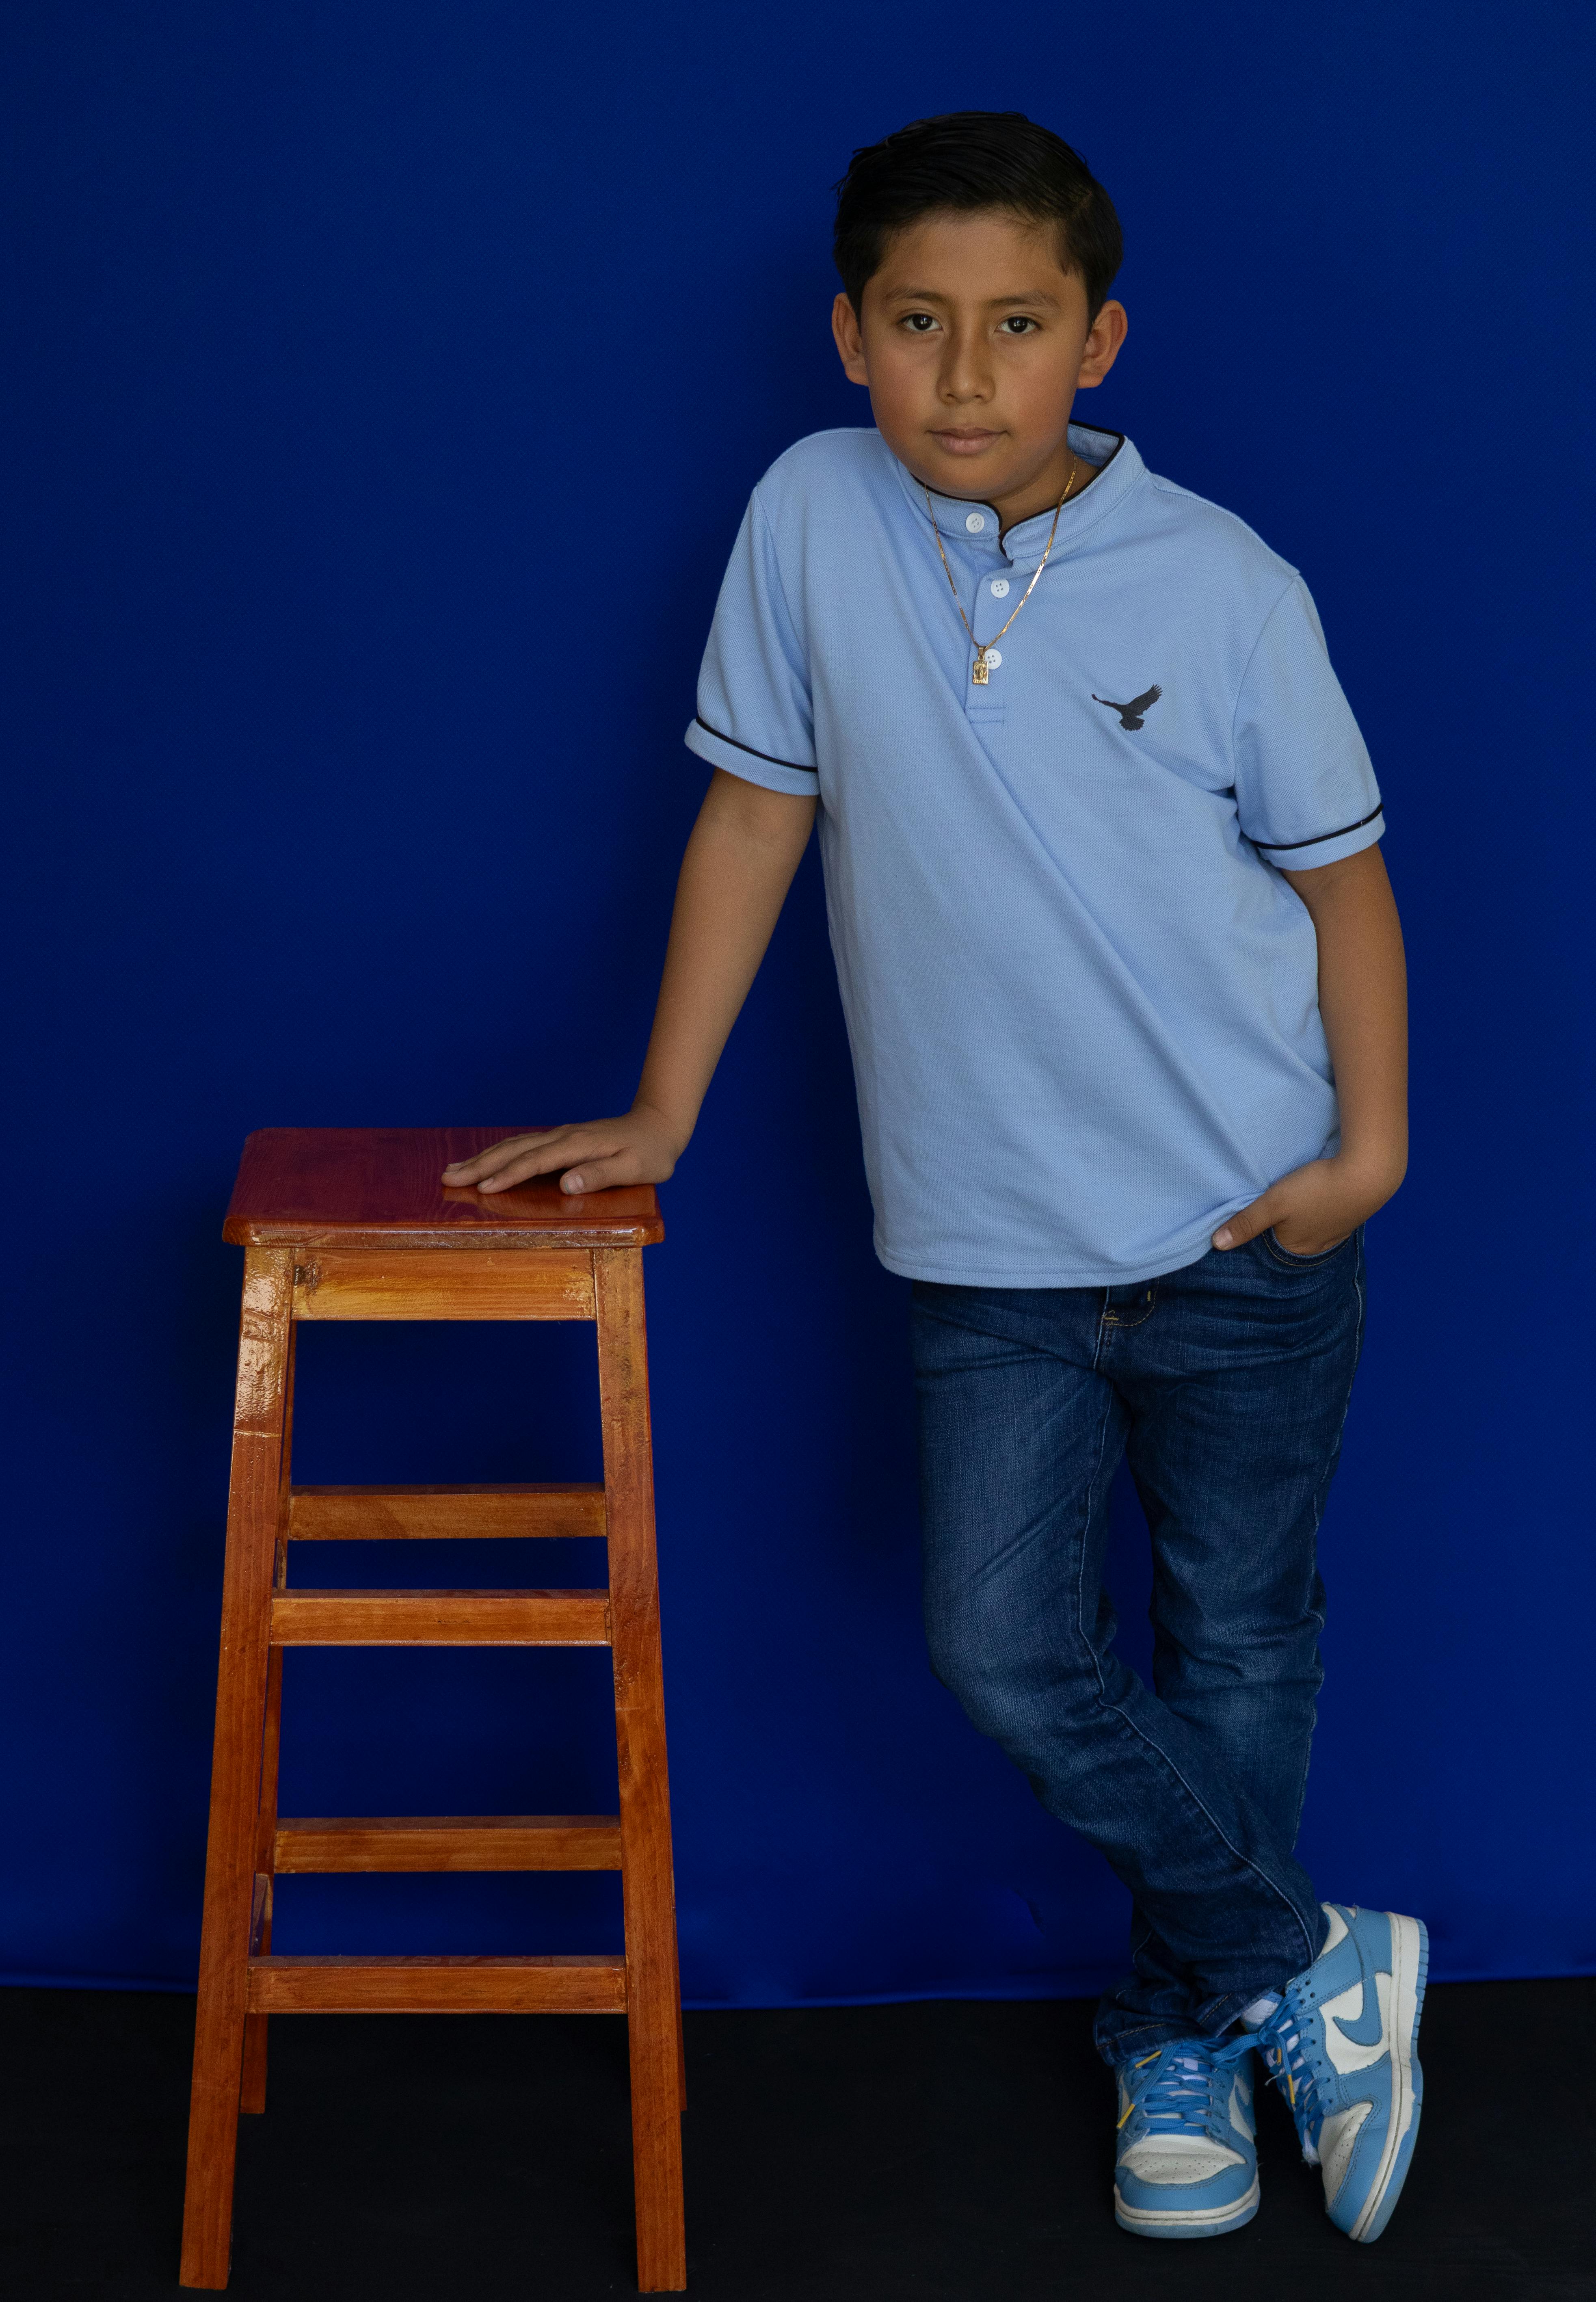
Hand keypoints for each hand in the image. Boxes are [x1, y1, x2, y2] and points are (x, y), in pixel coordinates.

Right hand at [441, 1104, 683, 1196]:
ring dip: (483, 1157)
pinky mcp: (560, 1140)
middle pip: (514, 1150)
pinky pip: (522, 1146)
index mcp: (578, 1145)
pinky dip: (498, 1153)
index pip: (536, 1162)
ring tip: (453, 1170)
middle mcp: (563, 1137)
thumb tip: (566, 1184)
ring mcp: (560, 1136)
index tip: (483, 1189)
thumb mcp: (636, 1167)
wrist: (659, 1124)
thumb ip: (601, 1174)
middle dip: (480, 1165)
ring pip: (514, 1145)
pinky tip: (483, 1162)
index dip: (508, 1175)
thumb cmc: (651, 1152)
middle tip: (448, 1178)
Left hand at [1212, 1154, 1401, 1256]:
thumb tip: (1216, 1244)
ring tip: (1293, 1204)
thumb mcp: (1274, 1203)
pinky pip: (1327, 1219)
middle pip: (1290, 1240)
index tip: (1252, 1218)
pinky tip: (1317, 1200)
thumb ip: (1246, 1222)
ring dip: (1301, 1220)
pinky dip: (1320, 1212)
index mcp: (1296, 1248)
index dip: (1259, 1235)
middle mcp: (1317, 1247)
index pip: (1268, 1248)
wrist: (1369, 1173)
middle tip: (1272, 1210)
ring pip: (1310, 1229)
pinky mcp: (1351, 1216)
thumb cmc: (1317, 1189)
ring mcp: (1337, 1233)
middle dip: (1279, 1229)